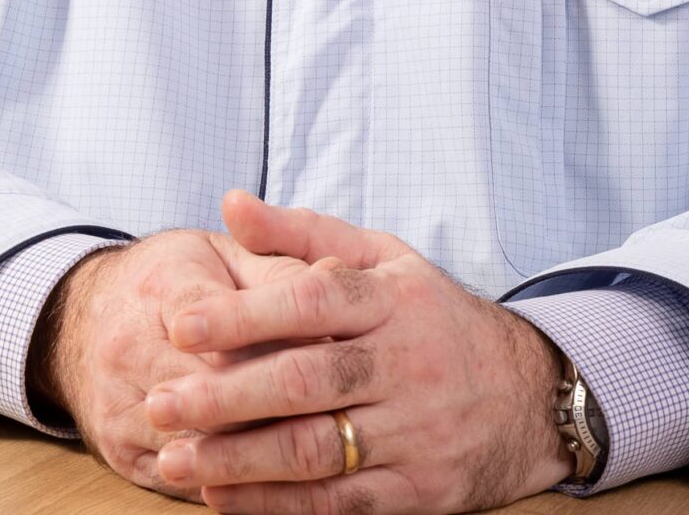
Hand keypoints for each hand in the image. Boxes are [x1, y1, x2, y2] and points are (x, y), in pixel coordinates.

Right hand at [30, 227, 319, 498]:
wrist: (79, 320)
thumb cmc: (169, 282)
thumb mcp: (219, 254)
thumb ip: (276, 267)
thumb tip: (335, 280)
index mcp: (162, 286)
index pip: (229, 319)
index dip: (286, 336)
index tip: (338, 347)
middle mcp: (130, 350)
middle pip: (218, 389)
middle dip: (283, 400)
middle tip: (342, 406)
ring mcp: (120, 409)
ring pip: (205, 442)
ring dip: (264, 449)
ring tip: (321, 446)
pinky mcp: (121, 455)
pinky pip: (187, 481)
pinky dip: (236, 483)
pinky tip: (279, 477)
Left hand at [145, 190, 573, 513]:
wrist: (530, 395)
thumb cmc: (434, 320)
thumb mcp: (385, 260)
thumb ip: (304, 234)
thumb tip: (231, 203)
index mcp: (392, 300)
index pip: (312, 302)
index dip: (243, 315)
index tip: (178, 324)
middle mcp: (405, 364)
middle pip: (304, 382)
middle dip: (223, 397)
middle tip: (158, 405)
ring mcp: (415, 432)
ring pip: (316, 449)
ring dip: (238, 460)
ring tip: (174, 460)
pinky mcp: (421, 490)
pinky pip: (340, 503)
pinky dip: (278, 505)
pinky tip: (225, 496)